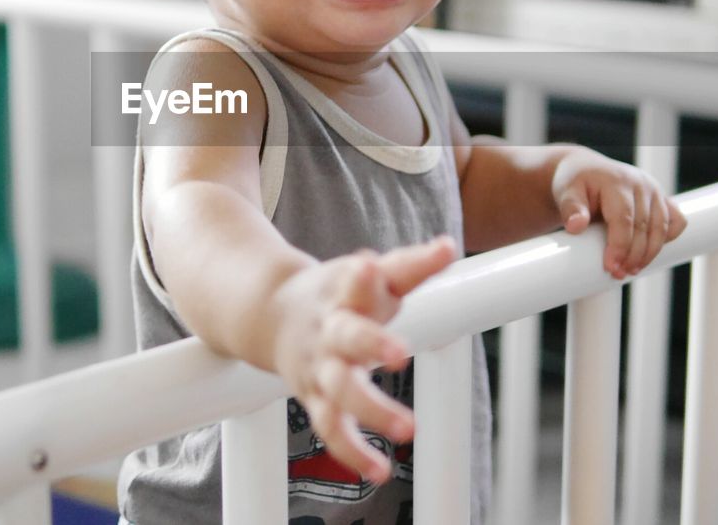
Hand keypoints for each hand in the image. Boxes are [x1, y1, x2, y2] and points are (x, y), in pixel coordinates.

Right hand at [268, 235, 455, 483]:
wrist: (268, 313)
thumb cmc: (337, 293)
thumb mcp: (369, 273)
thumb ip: (410, 265)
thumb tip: (449, 247)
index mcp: (342, 292)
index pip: (353, 280)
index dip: (363, 275)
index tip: (369, 266)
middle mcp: (329, 329)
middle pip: (347, 336)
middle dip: (371, 343)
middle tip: (398, 353)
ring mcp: (319, 366)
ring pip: (340, 390)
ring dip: (372, 410)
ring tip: (407, 429)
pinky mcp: (314, 398)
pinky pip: (331, 428)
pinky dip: (353, 453)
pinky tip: (379, 471)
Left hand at [551, 148, 686, 279]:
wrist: (586, 172)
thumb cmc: (576, 184)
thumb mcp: (567, 193)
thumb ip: (570, 209)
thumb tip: (575, 226)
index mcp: (616, 181)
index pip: (623, 218)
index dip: (619, 246)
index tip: (611, 267)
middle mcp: (640, 184)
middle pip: (644, 227)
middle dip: (633, 255)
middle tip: (618, 274)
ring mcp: (654, 191)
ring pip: (662, 227)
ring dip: (650, 253)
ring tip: (632, 270)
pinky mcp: (662, 199)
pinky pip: (676, 221)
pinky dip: (668, 239)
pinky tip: (650, 254)